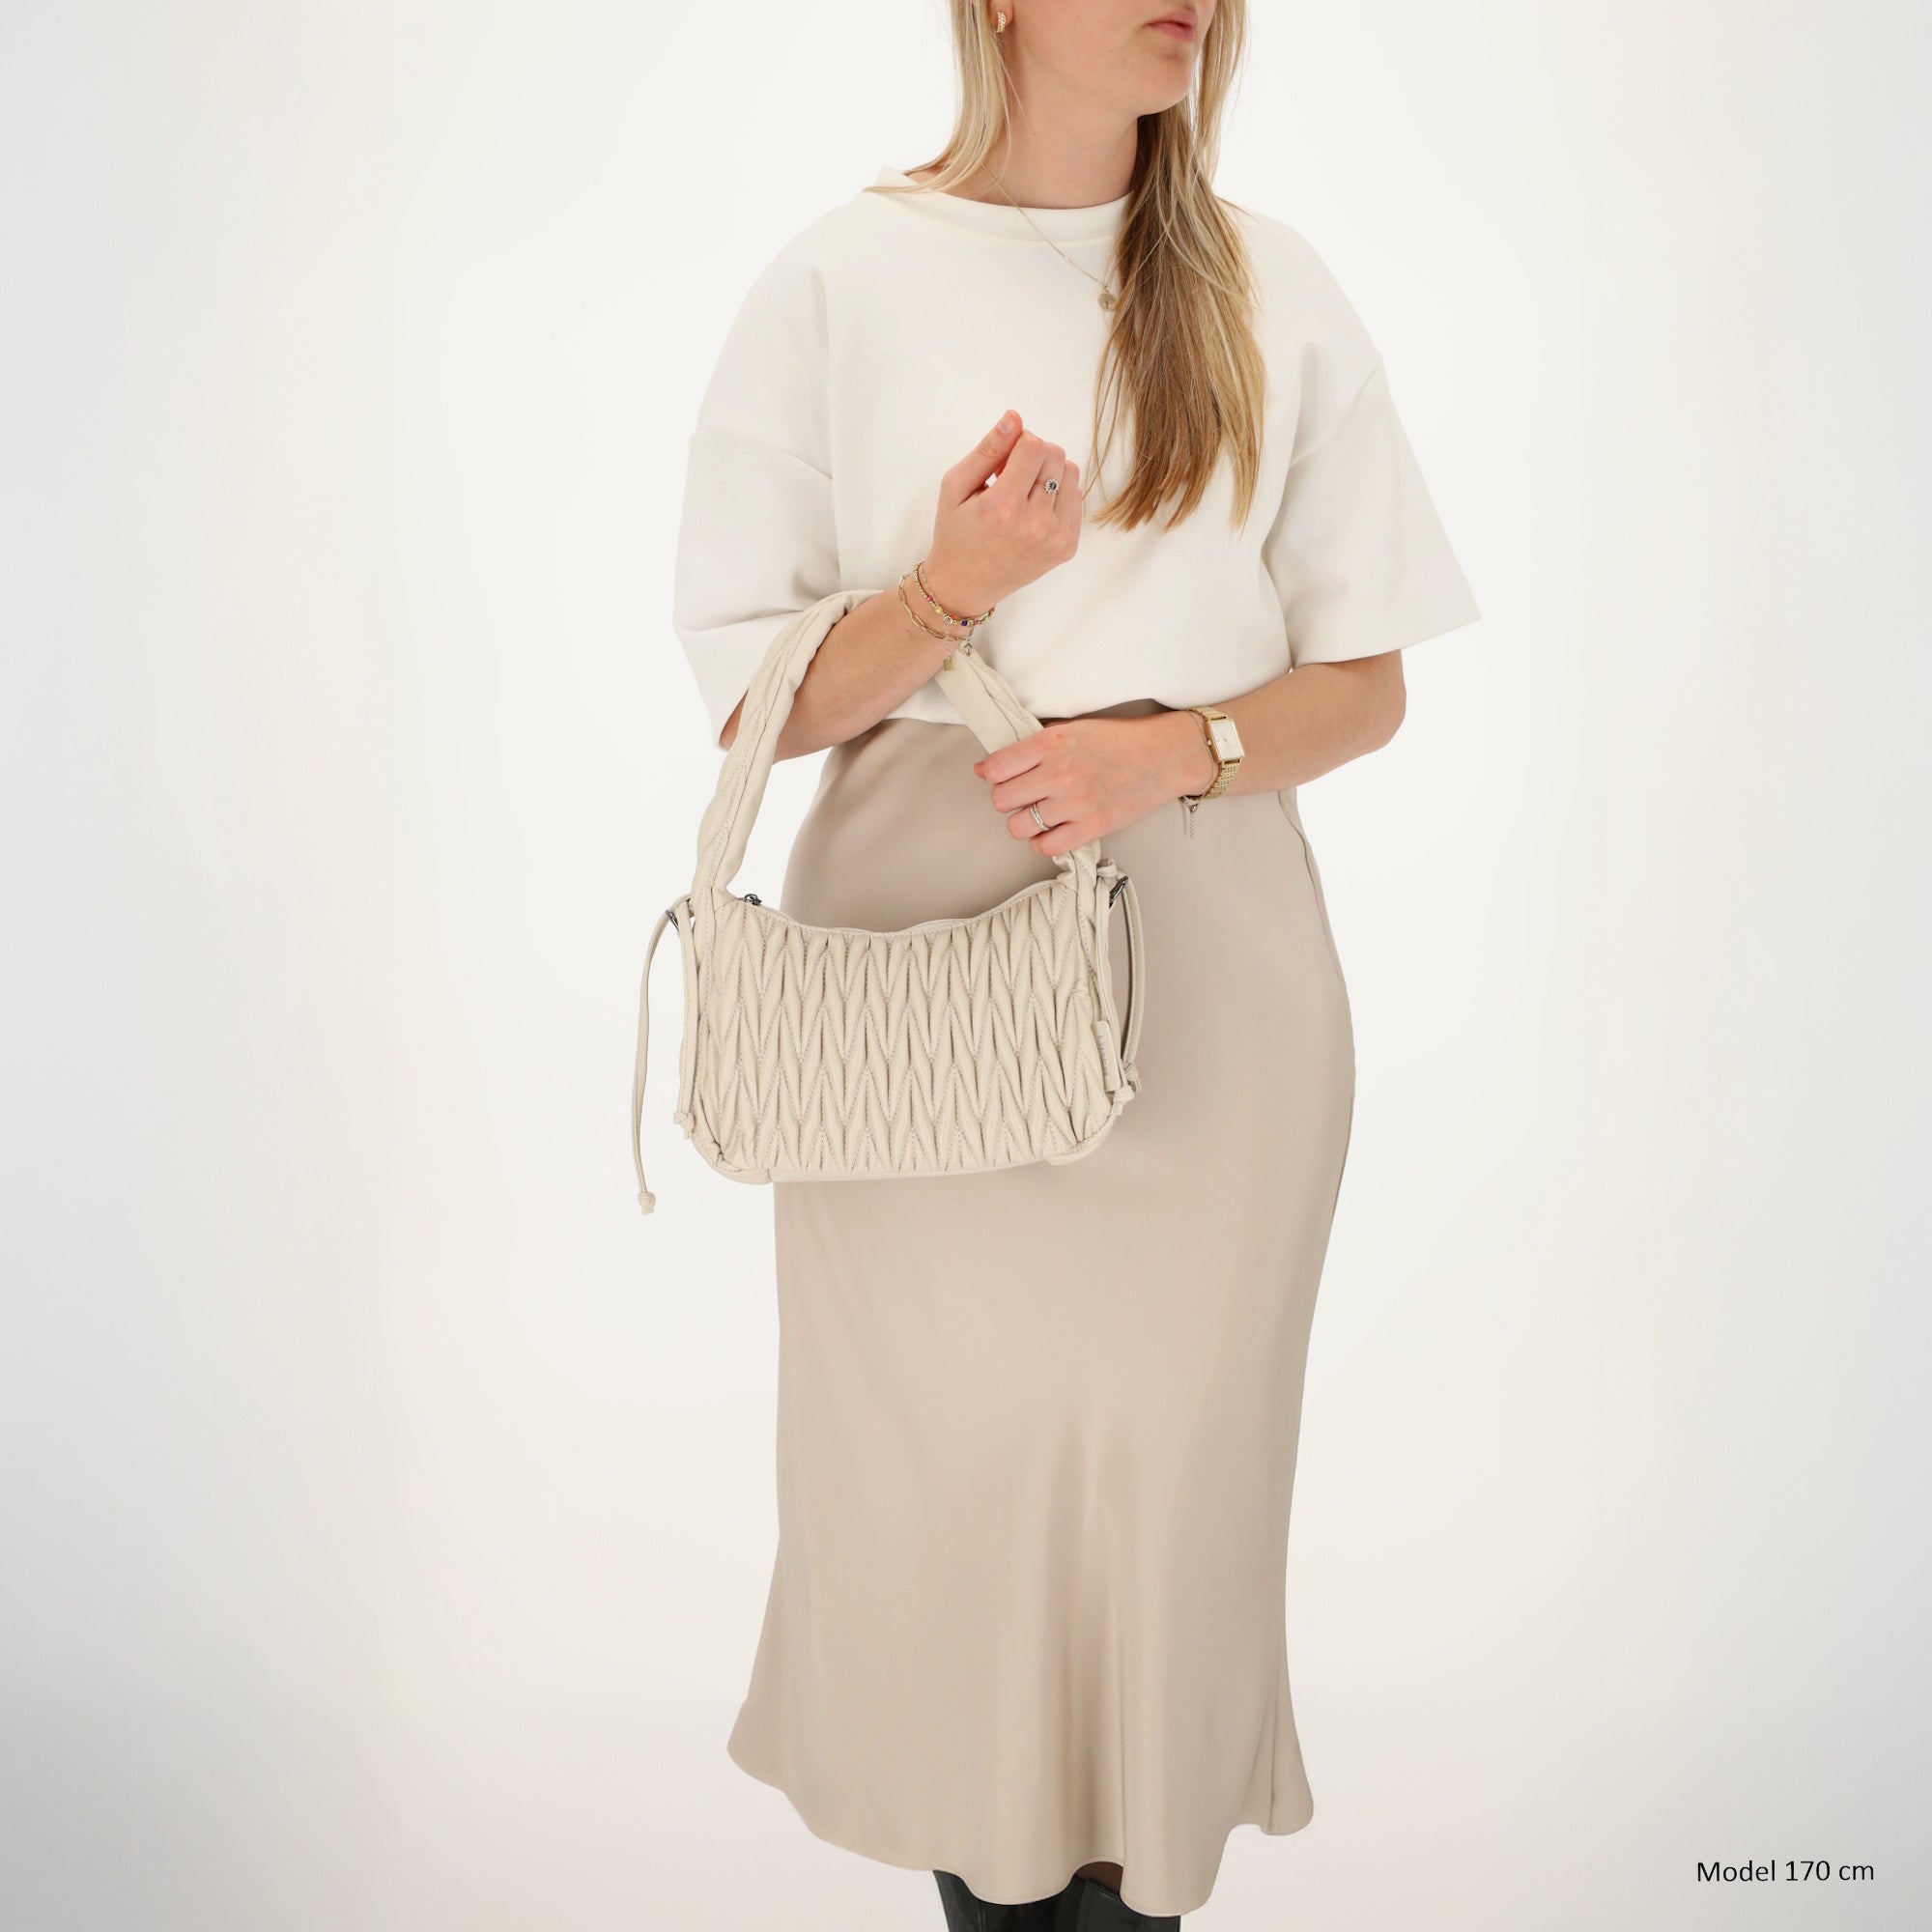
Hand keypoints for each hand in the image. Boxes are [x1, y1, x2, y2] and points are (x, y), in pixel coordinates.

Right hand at [922, 411, 1083, 616]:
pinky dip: (1057, 495)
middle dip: (1034, 456)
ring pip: (1071, 473)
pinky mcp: (1068, 547)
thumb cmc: (957, 532)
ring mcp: (1055, 538)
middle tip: (1010, 478)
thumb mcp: (956, 486)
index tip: (1001, 462)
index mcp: (1003, 507)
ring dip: (1049, 473)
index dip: (1017, 443)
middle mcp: (1034, 525)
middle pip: (1055, 455)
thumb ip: (987, 449)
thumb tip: (1015, 418)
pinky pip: (1076, 497)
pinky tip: (1034, 510)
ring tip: (1023, 493)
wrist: (966, 584)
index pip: (1033, 445)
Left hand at [972, 710, 1219, 857]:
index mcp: (1051, 743)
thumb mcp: (1070, 730)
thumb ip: (1029, 747)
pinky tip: (1051, 830)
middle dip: (1007, 799)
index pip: (996, 768)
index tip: (1001, 776)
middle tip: (1023, 795)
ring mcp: (1074, 803)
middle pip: (1001, 800)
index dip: (993, 775)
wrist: (1162, 757)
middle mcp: (1059, 773)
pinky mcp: (1091, 827)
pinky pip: (1046, 847)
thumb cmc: (1117, 740)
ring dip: (1023, 822)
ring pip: (1018, 826)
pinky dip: (1042, 842)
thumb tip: (985, 769)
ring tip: (1037, 813)